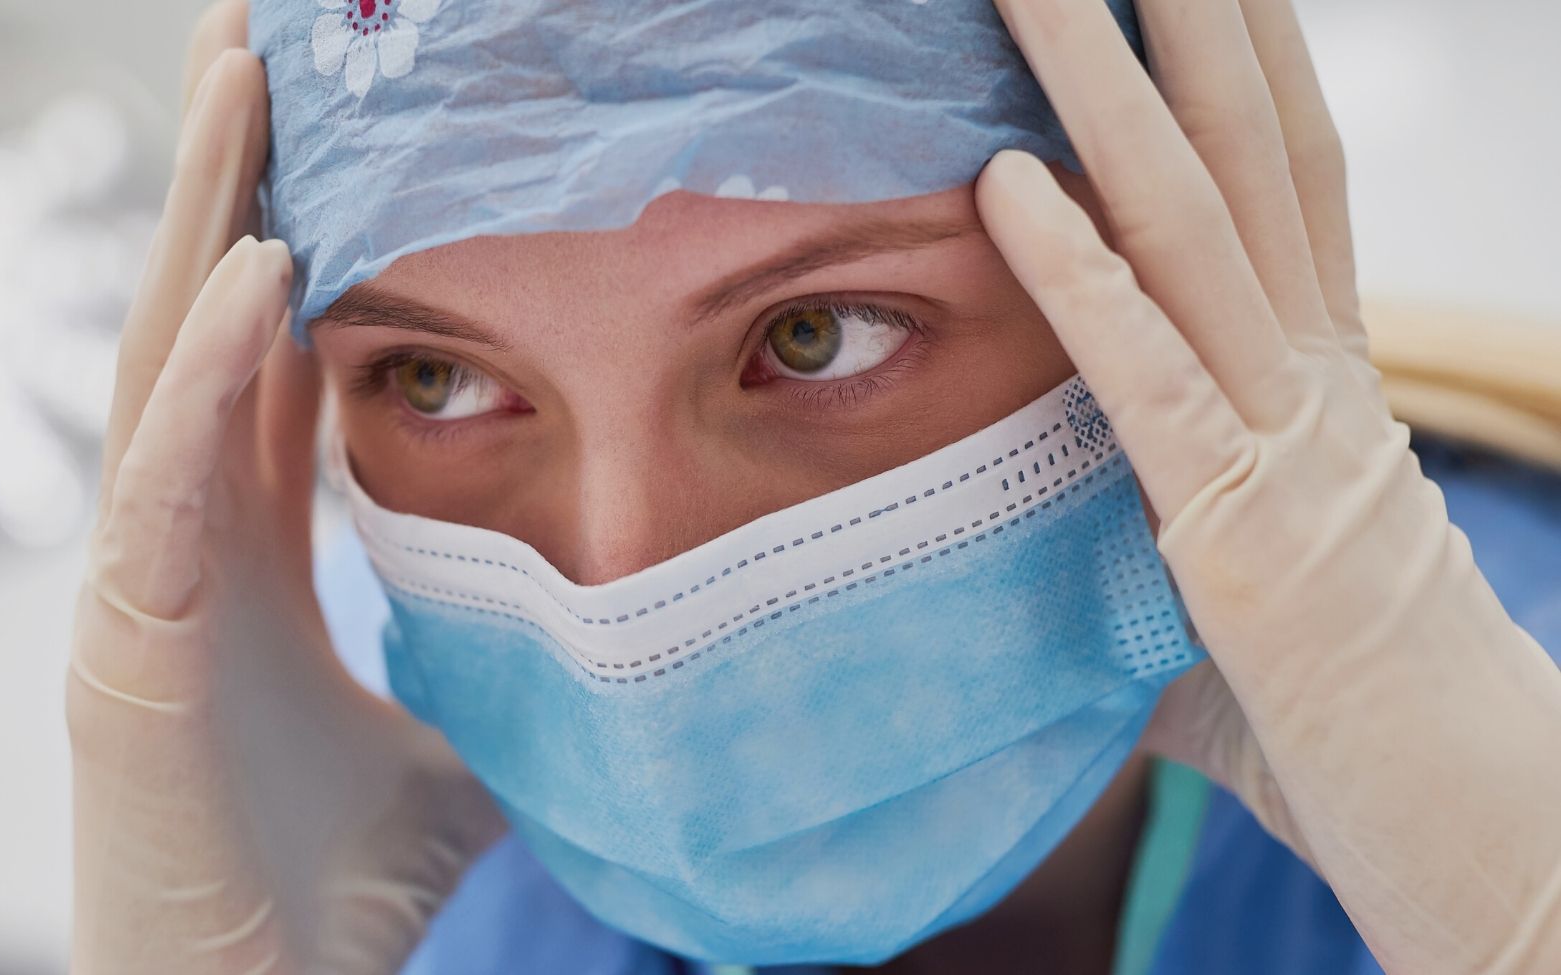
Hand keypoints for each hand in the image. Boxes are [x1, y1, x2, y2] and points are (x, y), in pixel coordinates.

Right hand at [65, 5, 503, 972]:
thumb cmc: (332, 884)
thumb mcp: (451, 728)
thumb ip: (498, 645)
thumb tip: (629, 610)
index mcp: (254, 544)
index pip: (267, 353)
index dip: (291, 229)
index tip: (334, 121)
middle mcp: (188, 537)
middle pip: (200, 317)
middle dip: (229, 173)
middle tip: (255, 37)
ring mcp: (147, 581)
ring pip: (161, 364)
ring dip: (202, 217)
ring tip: (237, 77)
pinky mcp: (128, 648)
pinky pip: (160, 485)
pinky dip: (200, 374)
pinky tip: (251, 270)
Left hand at [981, 0, 1560, 970]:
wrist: (1488, 839)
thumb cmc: (1357, 728)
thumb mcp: (1230, 600)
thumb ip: (1145, 540)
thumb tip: (1058, 536)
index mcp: (1318, 379)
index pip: (1279, 175)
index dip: (1234, 55)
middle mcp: (1315, 376)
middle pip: (1240, 151)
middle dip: (1175, 17)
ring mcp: (1286, 440)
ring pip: (1192, 220)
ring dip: (1104, 88)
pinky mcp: (1240, 527)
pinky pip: (1149, 371)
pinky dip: (1078, 273)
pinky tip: (1010, 180)